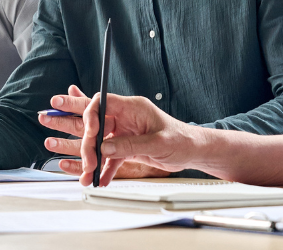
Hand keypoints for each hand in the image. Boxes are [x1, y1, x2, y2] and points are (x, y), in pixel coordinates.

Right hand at [78, 93, 199, 186]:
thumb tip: (105, 148)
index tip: (90, 133)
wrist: (193, 151)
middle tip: (89, 163)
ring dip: (93, 160)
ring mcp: (125, 133)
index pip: (102, 102)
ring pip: (101, 144)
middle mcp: (126, 118)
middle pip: (97, 126)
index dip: (91, 115)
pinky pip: (111, 157)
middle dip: (90, 144)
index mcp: (133, 108)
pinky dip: (105, 169)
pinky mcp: (127, 147)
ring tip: (88, 176)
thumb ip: (130, 145)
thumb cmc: (182, 140)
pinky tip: (101, 179)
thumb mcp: (158, 143)